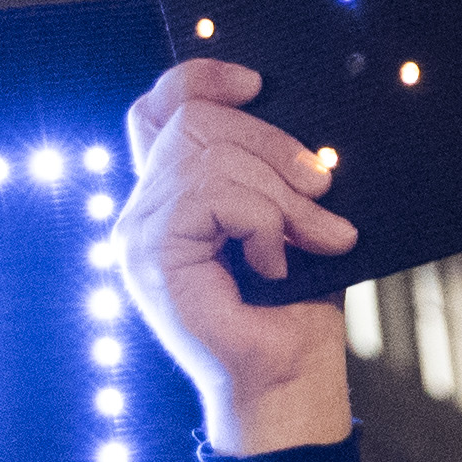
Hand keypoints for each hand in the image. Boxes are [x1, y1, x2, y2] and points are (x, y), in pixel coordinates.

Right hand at [114, 60, 359, 456]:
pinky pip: (214, 195)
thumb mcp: (290, 220)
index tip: (256, 83)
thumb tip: (301, 132)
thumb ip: (272, 173)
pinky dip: (262, 222)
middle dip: (273, 145)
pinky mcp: (151, 254)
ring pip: (209, 156)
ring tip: (315, 238)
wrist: (288, 383)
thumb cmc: (295, 309)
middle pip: (195, 120)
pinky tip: (274, 263)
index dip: (199, 78)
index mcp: (170, 197)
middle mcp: (142, 210)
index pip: (157, 110)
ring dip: (279, 194)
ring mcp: (139, 232)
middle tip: (323, 190)